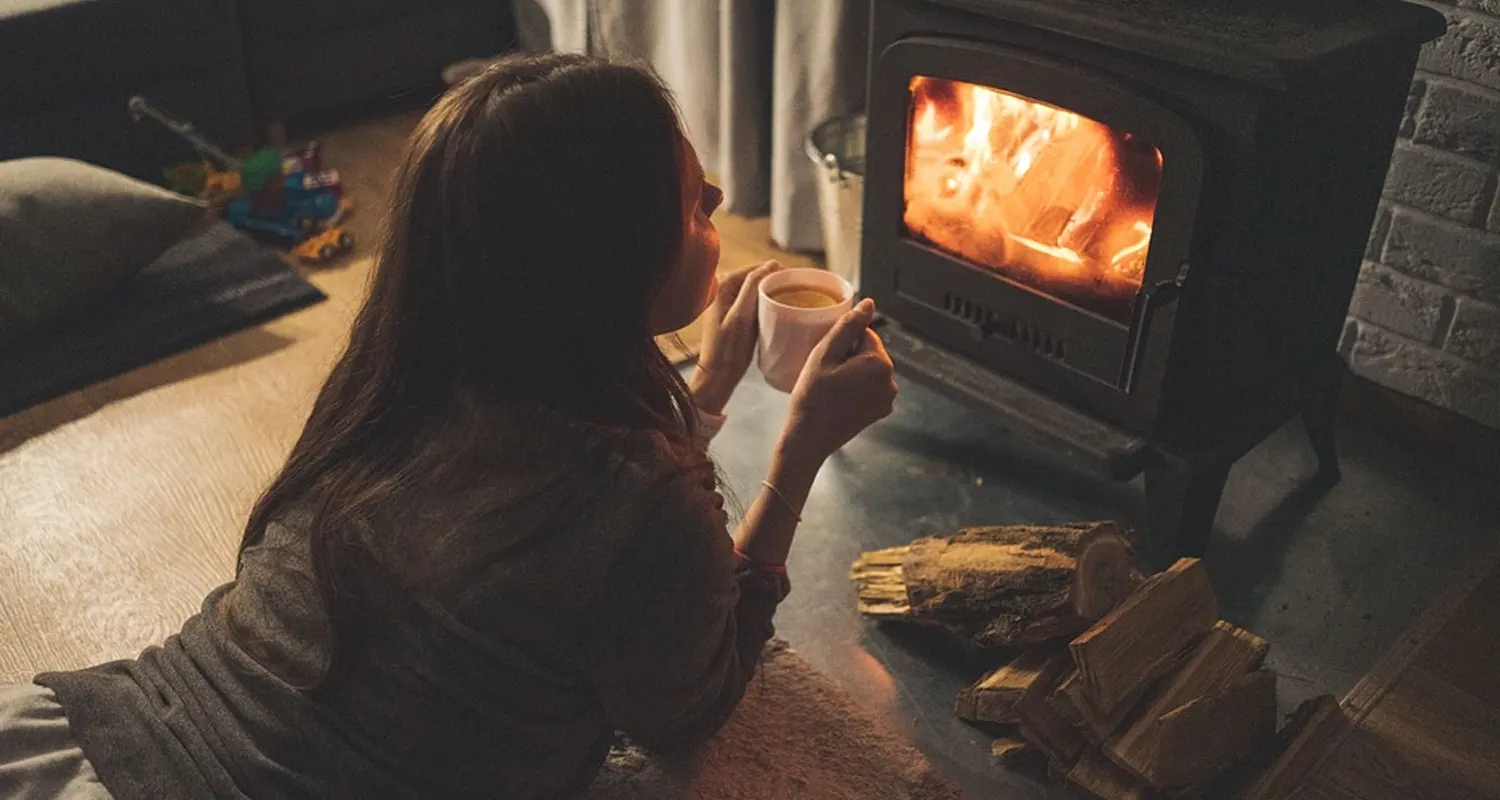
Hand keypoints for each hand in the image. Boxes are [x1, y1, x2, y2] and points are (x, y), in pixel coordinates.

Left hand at [689, 261, 782, 414]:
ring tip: (789, 303)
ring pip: (756, 289)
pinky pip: (753, 301)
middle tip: (795, 295)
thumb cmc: (729, 349)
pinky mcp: (732, 312)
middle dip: (775, 284)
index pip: (756, 269)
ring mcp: (726, 300)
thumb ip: (753, 286)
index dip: (777, 274)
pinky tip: (776, 312)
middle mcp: (722, 287)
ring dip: (772, 294)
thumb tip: (771, 264)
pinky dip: (765, 304)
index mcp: (722, 284)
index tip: (797, 285)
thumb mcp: (742, 315)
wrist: (718, 375)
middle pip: (757, 278)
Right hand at [779, 298, 897, 462]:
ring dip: (852, 370)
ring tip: (830, 385)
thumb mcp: (824, 355)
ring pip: (868, 369)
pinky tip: (837, 396)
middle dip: (849, 355)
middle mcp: (890, 382)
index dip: (842, 341)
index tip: (827, 357)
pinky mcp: (880, 411)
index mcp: (879, 364)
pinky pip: (869, 387)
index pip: (864, 333)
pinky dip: (856, 386)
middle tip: (826, 372)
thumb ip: (848, 326)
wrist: (809, 439)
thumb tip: (869, 304)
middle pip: (869, 351)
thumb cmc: (812, 397)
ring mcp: (887, 399)